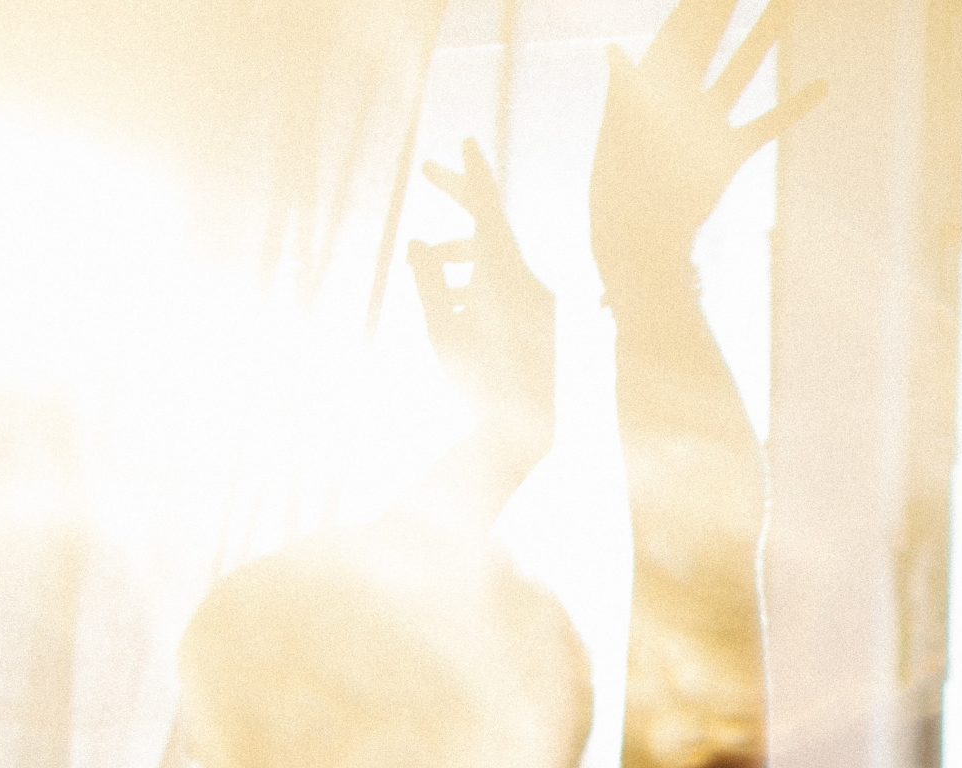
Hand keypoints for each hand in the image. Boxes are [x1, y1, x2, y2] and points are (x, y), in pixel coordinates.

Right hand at [409, 139, 554, 466]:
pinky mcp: (543, 319)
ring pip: (494, 262)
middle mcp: (527, 279)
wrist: (523, 432)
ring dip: (460, 265)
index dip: (472, 174)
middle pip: (489, 226)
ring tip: (431, 289)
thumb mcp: (439, 329)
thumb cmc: (474, 383)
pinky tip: (457, 317)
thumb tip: (417, 243)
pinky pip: (507, 288)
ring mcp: (539, 299)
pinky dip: (478, 289)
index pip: (487, 208)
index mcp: (502, 274)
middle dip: (457, 203)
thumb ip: (427, 280)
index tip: (466, 142)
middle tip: (428, 172)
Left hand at [590, 0, 824, 294]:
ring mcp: (707, 125)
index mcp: (653, 86)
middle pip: (712, 37)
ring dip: (766, 36)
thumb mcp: (624, 136)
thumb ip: (627, 90)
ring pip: (743, 69)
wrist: (641, 240)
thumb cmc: (623, 190)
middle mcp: (682, 97)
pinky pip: (764, 125)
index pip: (681, 29)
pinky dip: (792, 108)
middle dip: (729, 4)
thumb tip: (610, 51)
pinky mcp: (726, 155)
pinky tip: (821, 86)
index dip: (700, 2)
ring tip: (788, 4)